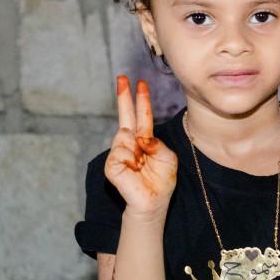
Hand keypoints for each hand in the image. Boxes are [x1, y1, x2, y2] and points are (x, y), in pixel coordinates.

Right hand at [104, 76, 177, 218]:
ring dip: (137, 150)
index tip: (140, 83)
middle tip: (122, 78)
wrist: (153, 201)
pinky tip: (134, 170)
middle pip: (126, 115)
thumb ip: (157, 144)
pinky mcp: (112, 164)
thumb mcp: (168, 158)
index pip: (142, 116)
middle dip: (124, 96)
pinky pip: (121, 152)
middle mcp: (130, 142)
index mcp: (144, 140)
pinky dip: (131, 160)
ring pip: (125, 136)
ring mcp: (119, 152)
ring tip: (141, 165)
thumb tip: (141, 139)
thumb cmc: (161, 180)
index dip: (141, 100)